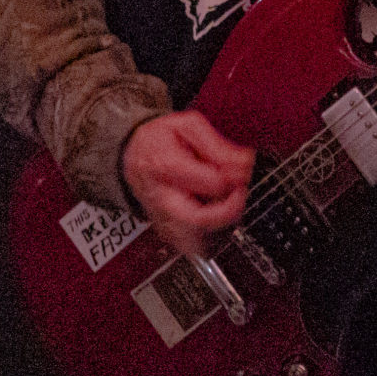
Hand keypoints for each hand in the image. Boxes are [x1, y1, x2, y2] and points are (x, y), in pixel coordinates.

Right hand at [121, 112, 254, 259]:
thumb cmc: (161, 141)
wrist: (132, 156)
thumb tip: (244, 163)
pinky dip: (214, 236)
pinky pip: (197, 248)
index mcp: (166, 167)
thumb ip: (218, 145)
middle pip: (201, 222)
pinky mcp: (168, 235)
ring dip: (223, 226)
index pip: (213, 183)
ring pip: (200, 244)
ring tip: (225, 203)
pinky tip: (215, 214)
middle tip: (238, 194)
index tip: (243, 168)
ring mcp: (164, 221)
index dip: (237, 177)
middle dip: (231, 211)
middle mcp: (163, 199)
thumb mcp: (189, 127)